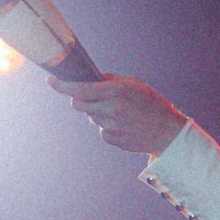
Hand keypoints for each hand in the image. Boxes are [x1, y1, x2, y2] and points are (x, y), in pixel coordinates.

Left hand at [48, 74, 187, 155]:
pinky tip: (123, 125)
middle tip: (95, 98)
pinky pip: (100, 130)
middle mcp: (111, 109)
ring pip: (90, 117)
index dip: (62, 85)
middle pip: (79, 104)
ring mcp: (111, 126)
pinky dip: (107, 126)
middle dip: (81, 99)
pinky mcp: (112, 139)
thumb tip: (91, 79)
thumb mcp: (136, 85)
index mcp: (116, 92)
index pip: (80, 89)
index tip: (51, 81)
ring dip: (98, 113)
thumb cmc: (153, 105)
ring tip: (120, 113)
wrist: (168, 133)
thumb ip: (111, 81)